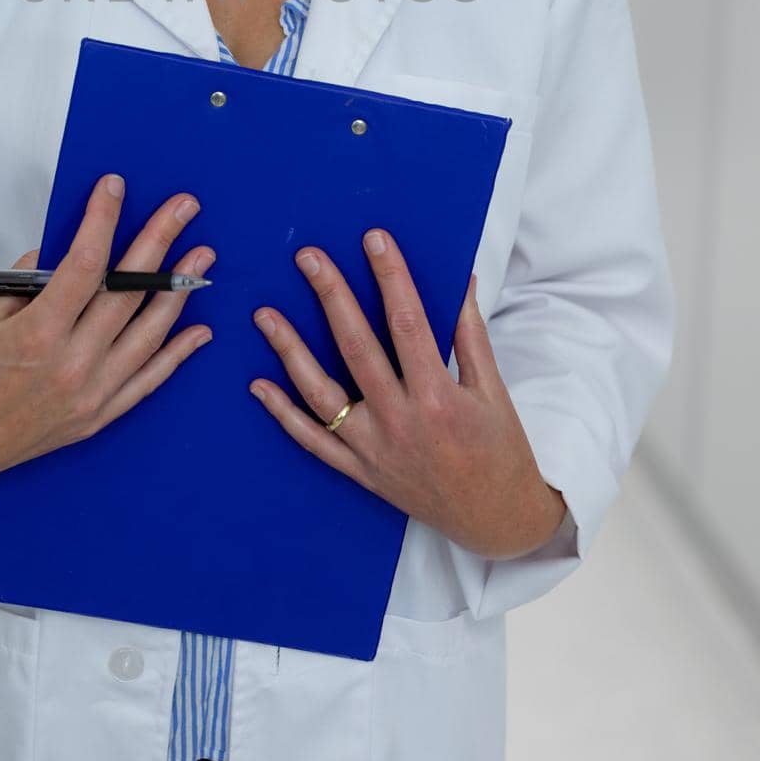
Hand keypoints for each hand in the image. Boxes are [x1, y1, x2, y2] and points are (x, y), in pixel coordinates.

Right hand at [0, 175, 214, 488]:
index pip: (85, 265)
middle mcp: (71, 366)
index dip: (103, 220)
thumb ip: (30, 279)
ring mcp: (90, 395)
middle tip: (184, 208)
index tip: (115, 187)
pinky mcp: (98, 417)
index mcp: (37, 335)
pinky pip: (148, 381)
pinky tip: (199, 329)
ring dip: (179, 290)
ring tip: (201, 256)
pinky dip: (177, 354)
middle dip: (159, 241)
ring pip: (148, 334)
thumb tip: (68, 247)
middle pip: (128, 291)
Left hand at [248, 232, 568, 559]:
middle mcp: (399, 423)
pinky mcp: (360, 472)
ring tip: (264, 315)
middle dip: (330, 297)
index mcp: (438, 398)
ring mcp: (373, 451)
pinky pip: (313, 442)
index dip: (390, 276)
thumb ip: (470, 335)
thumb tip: (459, 279)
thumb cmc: (501, 451)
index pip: (407, 323)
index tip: (374, 238)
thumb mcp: (493, 391)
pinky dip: (283, 415)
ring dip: (289, 352)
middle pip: (356, 348)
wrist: (497, 522)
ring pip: (321, 395)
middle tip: (308, 257)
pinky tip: (258, 385)